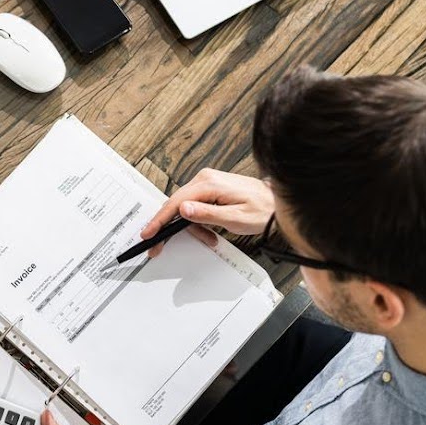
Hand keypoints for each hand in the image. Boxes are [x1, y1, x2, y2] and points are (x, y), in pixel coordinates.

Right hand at [140, 168, 273, 255]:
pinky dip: (197, 220)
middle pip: (176, 204)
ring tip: (209, 238)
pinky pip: (194, 205)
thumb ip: (207, 214)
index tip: (149, 233)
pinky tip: (209, 231)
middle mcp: (205, 178)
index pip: (175, 203)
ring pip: (184, 207)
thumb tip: (183, 210)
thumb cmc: (262, 211)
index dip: (159, 220)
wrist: (276, 203)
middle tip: (160, 245)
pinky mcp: (210, 187)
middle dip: (170, 227)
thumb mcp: (235, 218)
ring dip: (191, 226)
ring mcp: (207, 182)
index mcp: (209, 184)